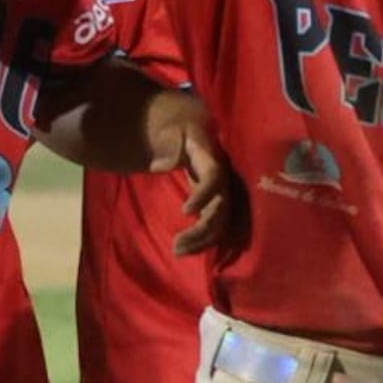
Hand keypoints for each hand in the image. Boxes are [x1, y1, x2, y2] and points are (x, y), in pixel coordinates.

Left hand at [143, 91, 237, 256]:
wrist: (193, 130)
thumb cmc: (180, 130)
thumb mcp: (172, 131)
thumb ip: (168, 145)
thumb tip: (159, 166)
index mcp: (213, 158)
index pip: (214, 178)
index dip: (204, 196)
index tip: (185, 212)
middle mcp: (223, 179)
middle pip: (220, 209)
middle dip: (202, 230)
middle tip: (176, 244)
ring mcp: (221, 193)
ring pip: (219, 223)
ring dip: (201, 241)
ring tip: (177, 251)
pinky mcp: (215, 203)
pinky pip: (214, 226)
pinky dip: (201, 240)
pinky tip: (183, 249)